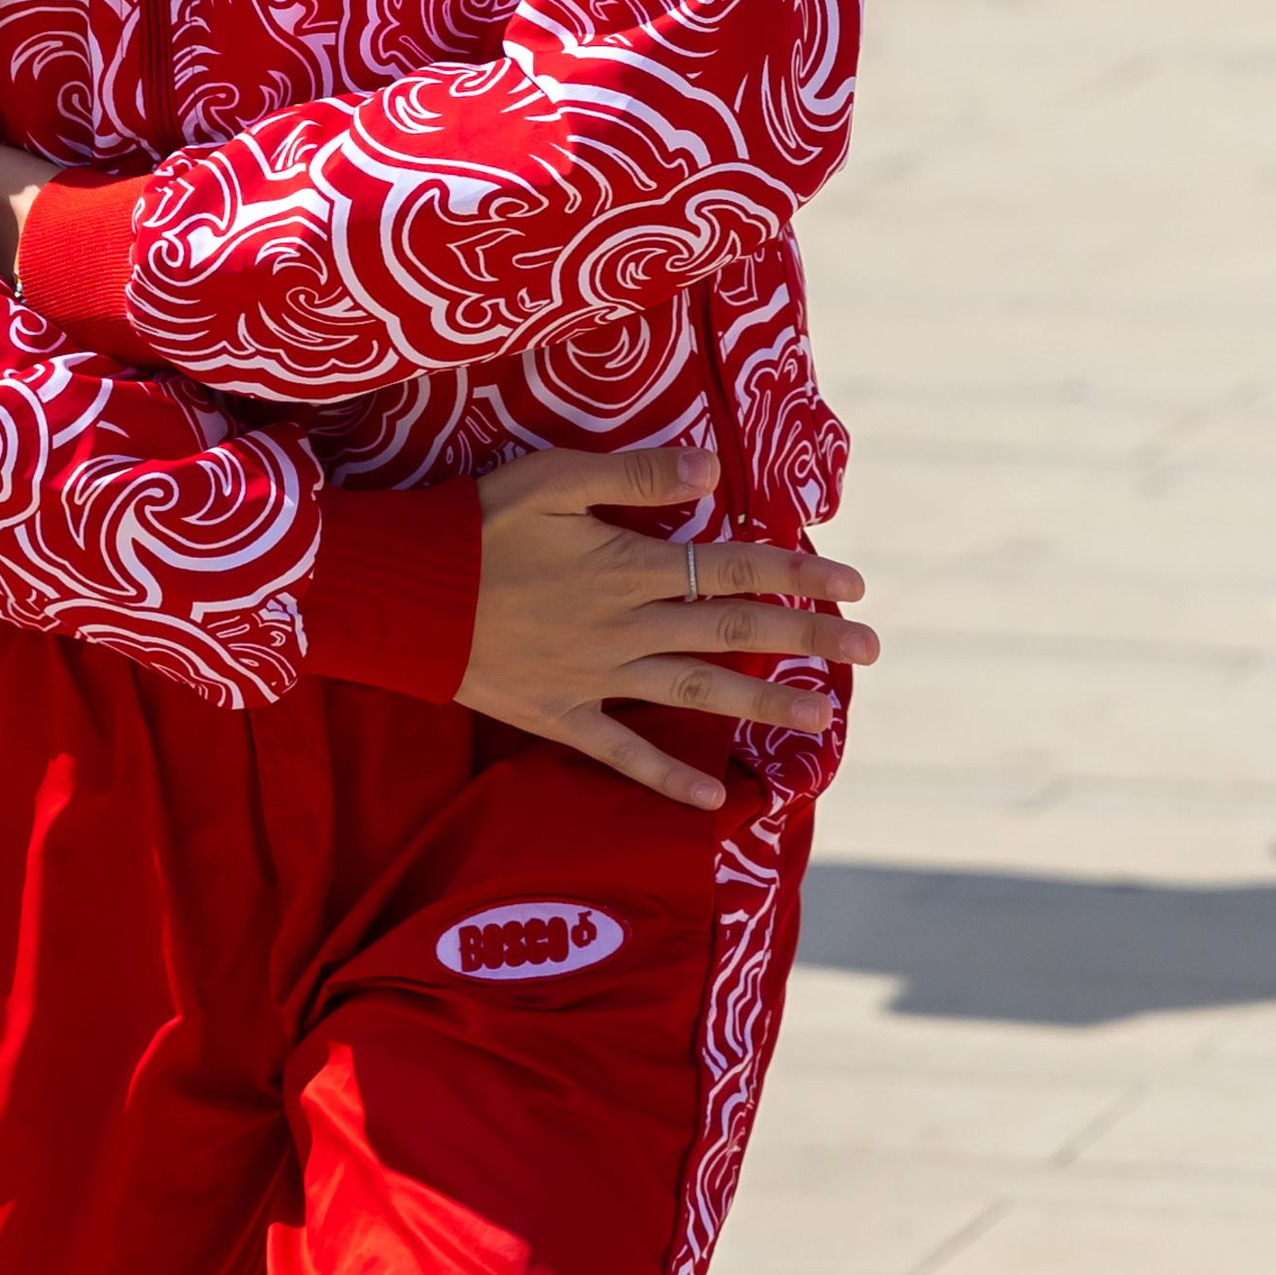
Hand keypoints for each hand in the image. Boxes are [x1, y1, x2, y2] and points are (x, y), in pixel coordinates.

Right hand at [457, 444, 877, 810]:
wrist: (402, 593)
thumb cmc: (475, 524)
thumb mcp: (553, 479)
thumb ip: (636, 477)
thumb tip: (713, 474)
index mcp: (630, 567)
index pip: (734, 567)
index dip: (797, 571)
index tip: (852, 580)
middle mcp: (626, 627)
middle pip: (733, 631)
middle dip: (808, 639)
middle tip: (873, 650)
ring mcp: (596, 677)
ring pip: (696, 694)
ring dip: (762, 706)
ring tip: (823, 721)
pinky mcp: (558, 715)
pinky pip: (623, 753)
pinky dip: (668, 780)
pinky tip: (715, 800)